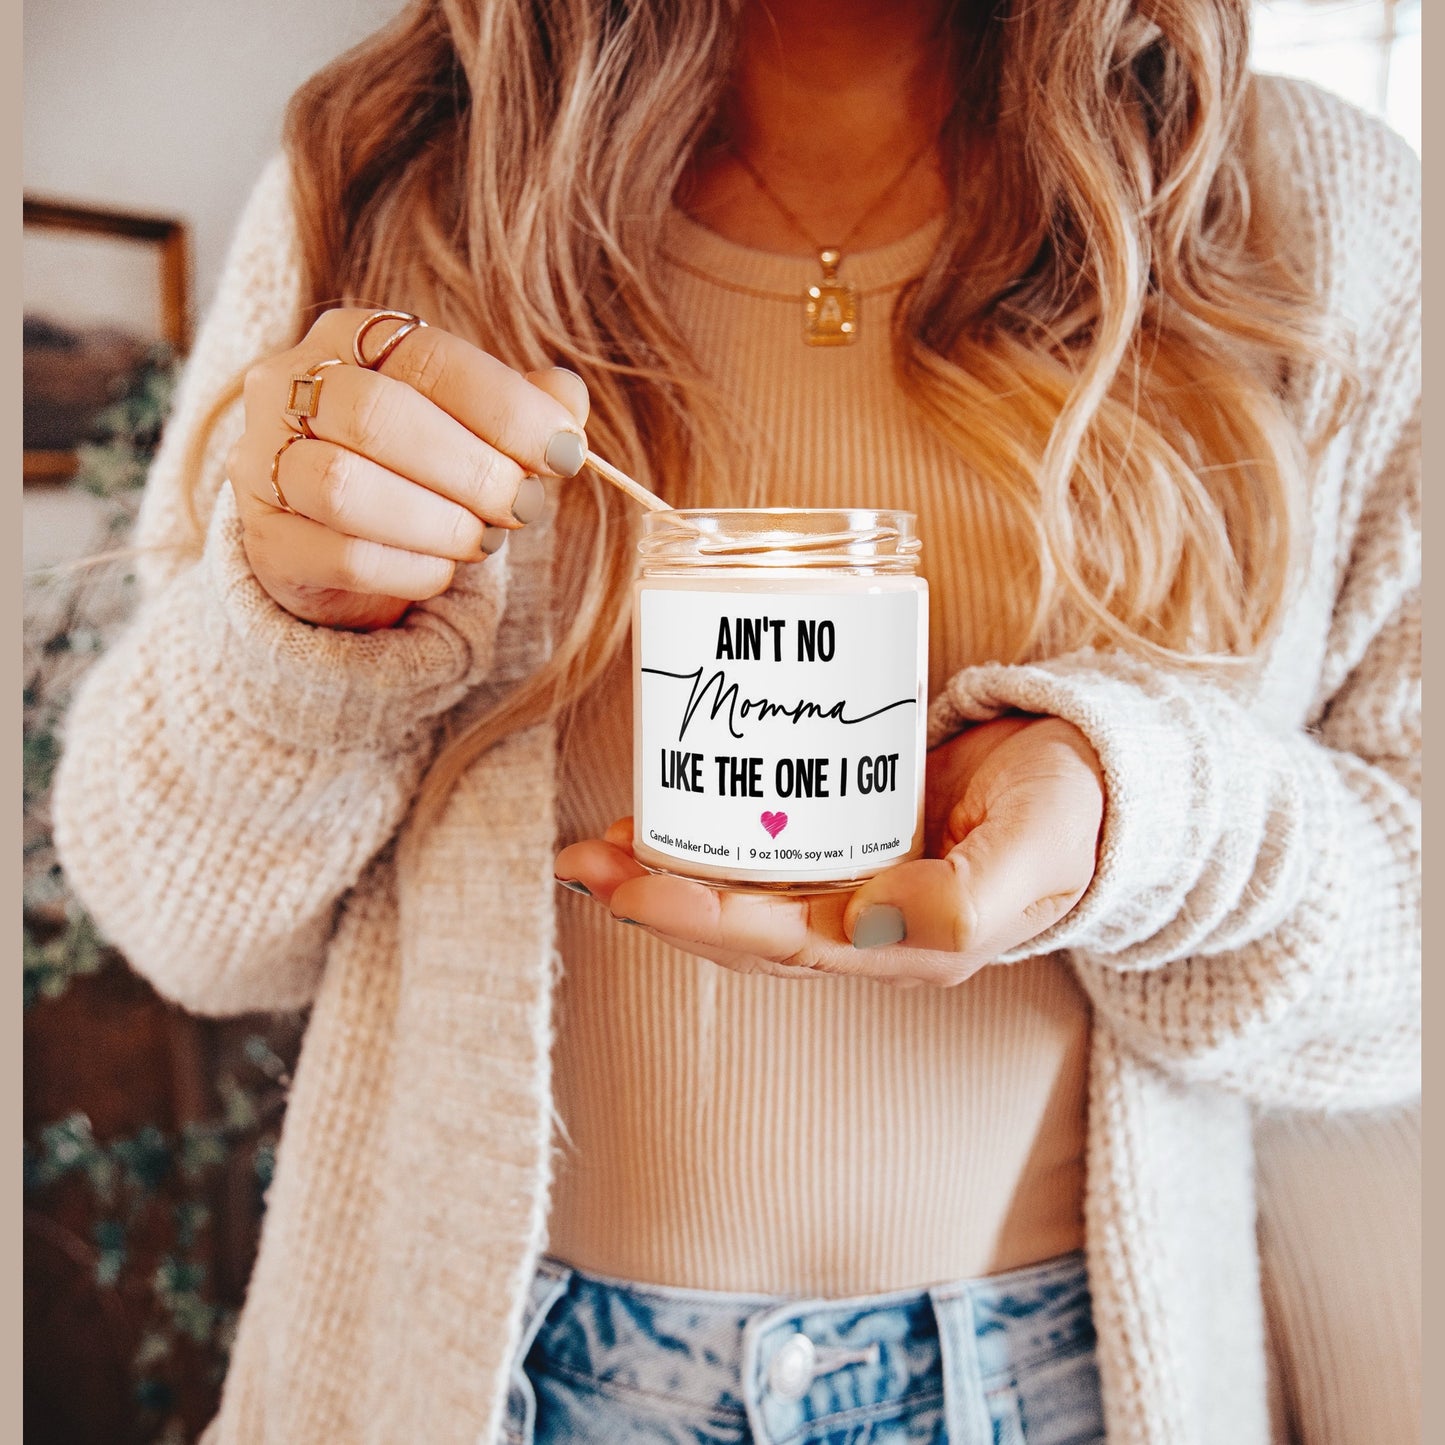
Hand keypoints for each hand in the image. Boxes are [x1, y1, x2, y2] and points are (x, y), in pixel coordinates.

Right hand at [228, 308, 589, 630]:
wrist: (342, 540)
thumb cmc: (420, 465)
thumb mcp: (475, 423)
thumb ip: (523, 406)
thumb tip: (568, 403)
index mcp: (349, 338)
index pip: (429, 356)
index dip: (506, 408)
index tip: (565, 453)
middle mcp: (288, 387)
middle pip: (376, 416)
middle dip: (470, 468)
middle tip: (522, 505)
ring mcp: (263, 464)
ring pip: (344, 487)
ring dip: (437, 521)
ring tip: (483, 539)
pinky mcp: (266, 543)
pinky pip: (342, 558)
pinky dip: (410, 569)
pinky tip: (442, 570)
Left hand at [554, 715, 1105, 985]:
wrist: (1094, 769)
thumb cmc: (1073, 810)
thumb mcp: (1036, 848)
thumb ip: (968, 896)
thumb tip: (870, 923)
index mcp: (913, 946)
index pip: (789, 948)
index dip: (709, 922)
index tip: (639, 887)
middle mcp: (871, 928)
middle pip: (745, 929)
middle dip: (659, 903)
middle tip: (585, 865)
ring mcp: (856, 885)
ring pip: (744, 893)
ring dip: (666, 875)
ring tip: (596, 848)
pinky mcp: (849, 836)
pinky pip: (765, 848)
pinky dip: (708, 836)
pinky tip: (662, 812)